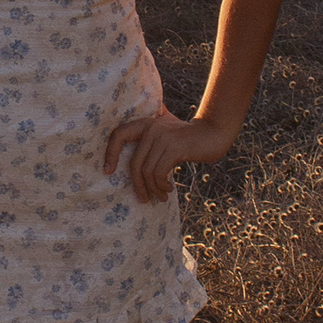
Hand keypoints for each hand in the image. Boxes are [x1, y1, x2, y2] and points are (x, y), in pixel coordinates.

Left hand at [103, 109, 233, 204]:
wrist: (214, 133)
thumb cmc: (188, 137)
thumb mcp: (167, 129)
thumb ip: (151, 133)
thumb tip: (133, 155)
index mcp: (146, 123)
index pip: (118, 135)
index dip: (110, 153)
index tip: (108, 171)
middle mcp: (152, 127)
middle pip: (134, 163)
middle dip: (137, 185)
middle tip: (144, 198)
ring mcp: (163, 136)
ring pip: (147, 171)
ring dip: (153, 189)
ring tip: (161, 196)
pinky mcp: (175, 147)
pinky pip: (159, 173)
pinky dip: (161, 186)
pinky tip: (168, 189)